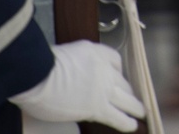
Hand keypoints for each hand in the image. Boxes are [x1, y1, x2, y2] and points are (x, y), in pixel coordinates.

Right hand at [10, 40, 144, 129]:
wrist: (38, 74)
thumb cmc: (41, 65)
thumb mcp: (64, 54)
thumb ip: (75, 63)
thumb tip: (71, 75)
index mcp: (95, 51)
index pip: (115, 61)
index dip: (117, 72)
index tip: (116, 78)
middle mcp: (103, 68)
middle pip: (122, 80)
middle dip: (127, 90)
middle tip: (131, 98)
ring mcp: (102, 87)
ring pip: (126, 98)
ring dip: (135, 106)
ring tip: (140, 112)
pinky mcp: (97, 107)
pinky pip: (118, 116)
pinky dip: (126, 122)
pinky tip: (132, 125)